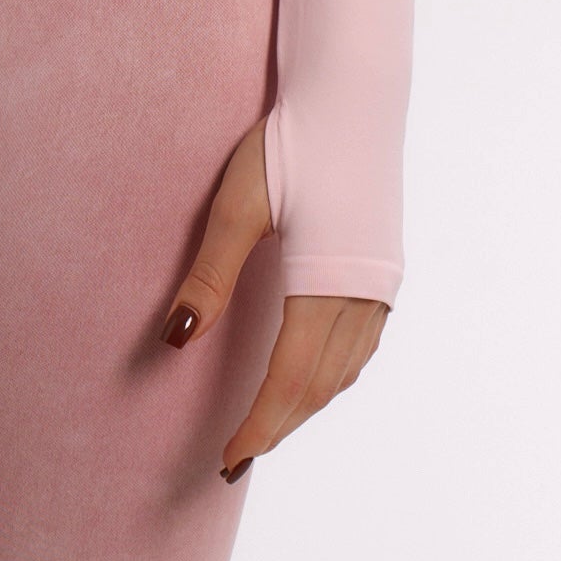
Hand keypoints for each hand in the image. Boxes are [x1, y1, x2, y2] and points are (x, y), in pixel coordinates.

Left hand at [160, 115, 387, 481]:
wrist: (353, 100)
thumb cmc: (289, 146)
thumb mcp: (237, 206)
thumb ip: (209, 276)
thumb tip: (175, 341)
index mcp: (324, 283)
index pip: (289, 379)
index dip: (260, 425)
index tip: (229, 460)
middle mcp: (362, 294)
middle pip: (319, 386)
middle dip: (278, 425)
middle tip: (237, 457)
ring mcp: (381, 284)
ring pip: (345, 371)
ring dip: (307, 404)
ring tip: (266, 425)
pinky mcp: (385, 269)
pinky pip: (360, 345)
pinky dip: (332, 374)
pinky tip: (311, 375)